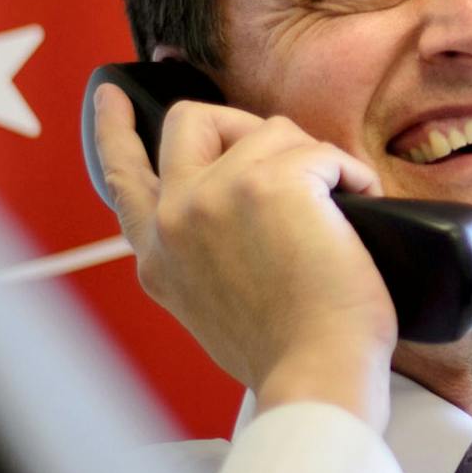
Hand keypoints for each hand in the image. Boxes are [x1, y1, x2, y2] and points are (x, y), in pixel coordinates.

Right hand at [93, 85, 399, 428]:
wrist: (315, 376)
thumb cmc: (287, 353)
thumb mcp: (210, 305)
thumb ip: (202, 252)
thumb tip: (243, 202)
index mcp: (157, 256)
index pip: (122, 177)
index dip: (114, 129)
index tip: (111, 96)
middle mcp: (174, 218)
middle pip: (192, 120)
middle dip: (243, 123)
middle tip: (288, 155)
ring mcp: (217, 194)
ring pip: (272, 131)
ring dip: (315, 162)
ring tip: (337, 214)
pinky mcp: (272, 182)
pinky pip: (323, 150)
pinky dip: (352, 175)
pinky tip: (360, 207)